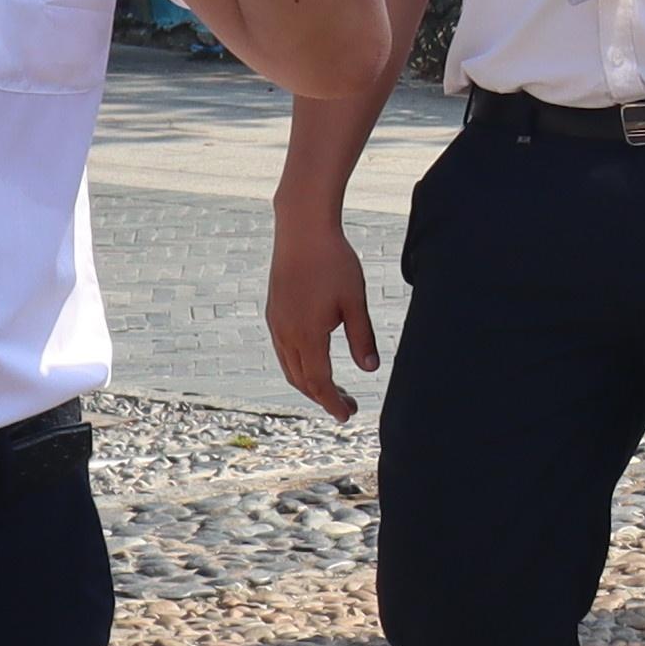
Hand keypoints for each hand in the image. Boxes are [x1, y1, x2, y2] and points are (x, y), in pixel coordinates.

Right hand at [264, 203, 380, 422]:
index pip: (319, 382)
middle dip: (323, 397)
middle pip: (301, 380)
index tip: (347, 415)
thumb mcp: (355, 301)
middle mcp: (286, 334)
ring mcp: (276, 323)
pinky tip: (315, 361)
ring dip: (309, 383)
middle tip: (346, 406)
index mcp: (307, 335)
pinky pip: (283, 351)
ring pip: (289, 367)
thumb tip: (370, 369)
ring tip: (332, 389)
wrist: (302, 230)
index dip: (333, 402)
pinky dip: (298, 366)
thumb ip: (362, 337)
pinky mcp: (274, 313)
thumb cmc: (334, 262)